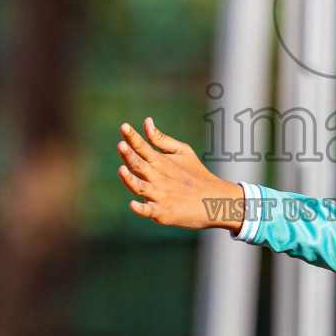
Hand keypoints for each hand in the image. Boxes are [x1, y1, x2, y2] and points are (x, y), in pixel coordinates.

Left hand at [116, 118, 246, 232]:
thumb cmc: (196, 174)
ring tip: (122, 170)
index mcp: (161, 162)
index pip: (143, 148)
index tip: (124, 126)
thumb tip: (146, 122)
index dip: (132, 137)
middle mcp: (158, 178)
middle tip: (120, 145)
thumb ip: (162, 139)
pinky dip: (141, 208)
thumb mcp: (183, 152)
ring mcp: (160, 196)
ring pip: (140, 188)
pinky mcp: (162, 213)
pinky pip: (148, 211)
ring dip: (130, 179)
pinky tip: (133, 204)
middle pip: (138, 166)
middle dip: (128, 155)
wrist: (215, 201)